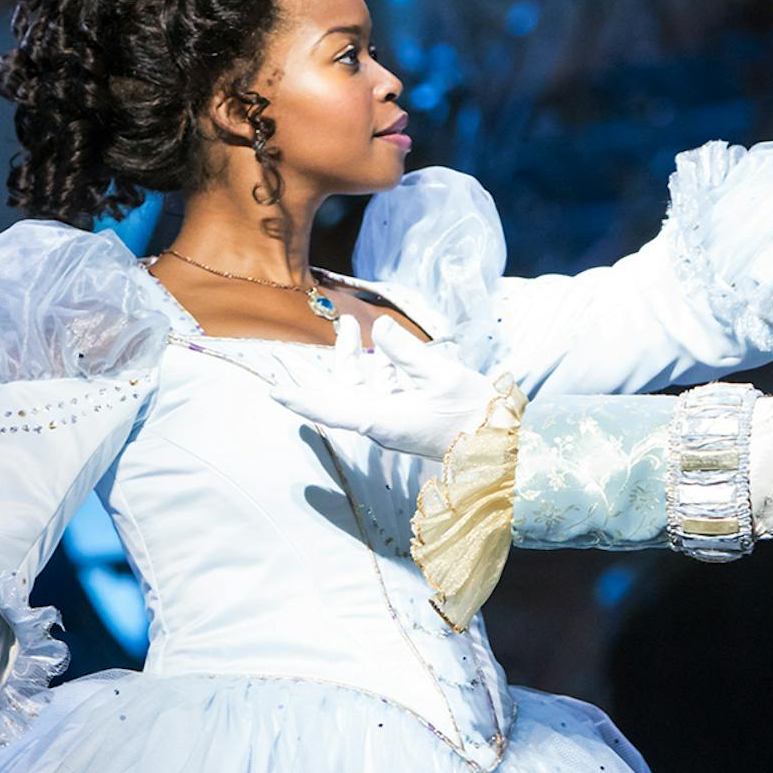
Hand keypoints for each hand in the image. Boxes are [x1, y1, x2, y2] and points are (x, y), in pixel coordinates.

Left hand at [271, 316, 496, 458]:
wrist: (499, 446)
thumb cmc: (474, 414)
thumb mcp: (440, 375)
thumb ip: (406, 349)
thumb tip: (379, 325)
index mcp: (381, 419)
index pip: (329, 407)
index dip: (300, 397)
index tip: (272, 389)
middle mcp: (380, 423)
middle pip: (339, 394)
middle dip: (314, 371)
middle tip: (284, 354)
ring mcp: (394, 421)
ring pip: (361, 389)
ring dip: (353, 360)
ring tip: (350, 328)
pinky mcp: (408, 418)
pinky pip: (381, 392)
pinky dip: (378, 369)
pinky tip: (385, 349)